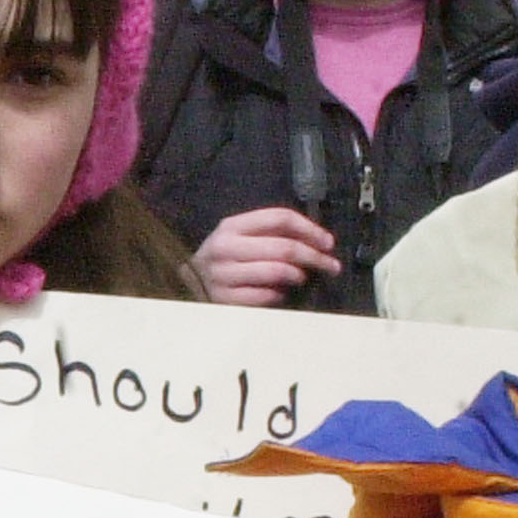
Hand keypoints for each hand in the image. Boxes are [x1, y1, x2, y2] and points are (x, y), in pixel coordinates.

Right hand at [190, 206, 340, 307]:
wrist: (186, 287)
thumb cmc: (223, 261)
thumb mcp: (240, 239)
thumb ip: (269, 235)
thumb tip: (315, 242)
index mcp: (232, 226)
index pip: (280, 218)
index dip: (310, 229)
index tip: (328, 242)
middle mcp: (225, 247)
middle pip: (284, 247)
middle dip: (314, 256)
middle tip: (331, 265)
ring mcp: (223, 275)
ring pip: (277, 272)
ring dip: (298, 275)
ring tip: (303, 278)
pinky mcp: (224, 299)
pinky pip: (265, 296)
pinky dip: (280, 295)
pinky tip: (281, 293)